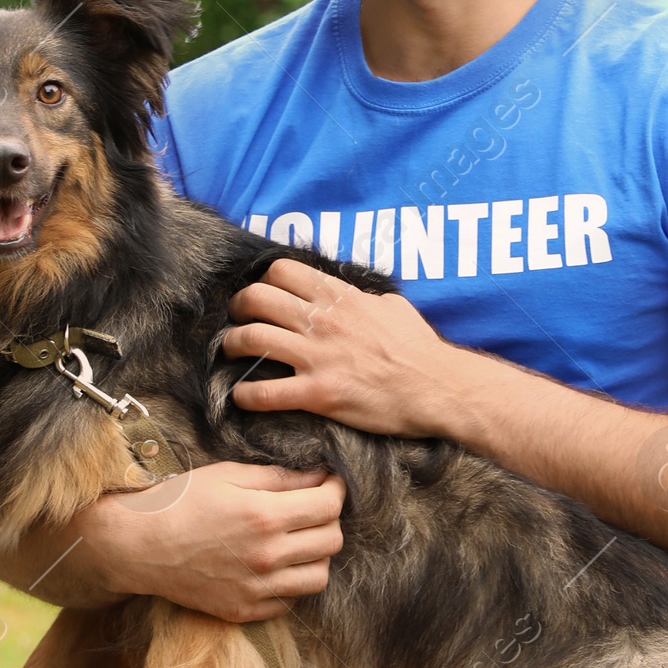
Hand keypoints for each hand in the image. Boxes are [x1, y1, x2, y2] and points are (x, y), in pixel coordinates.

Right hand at [76, 461, 345, 623]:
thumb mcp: (228, 475)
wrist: (136, 545)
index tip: (329, 483)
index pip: (329, 506)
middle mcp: (266, 557)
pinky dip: (291, 583)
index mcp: (264, 516)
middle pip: (332, 542)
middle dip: (330, 519)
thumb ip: (278, 477)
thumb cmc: (179, 501)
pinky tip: (275, 565)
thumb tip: (319, 475)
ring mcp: (255, 589)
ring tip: (298, 540)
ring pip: (319, 577)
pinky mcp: (243, 611)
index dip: (336, 489)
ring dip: (316, 555)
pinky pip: (289, 601)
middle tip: (314, 508)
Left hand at [223, 257, 459, 434]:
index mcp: (340, 297)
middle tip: (238, 319)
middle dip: (239, 307)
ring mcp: (317, 357)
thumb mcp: (393, 307)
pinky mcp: (317, 394)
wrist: (436, 387)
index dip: (264, 280)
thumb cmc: (419, 348)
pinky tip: (242, 396)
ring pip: (251, 339)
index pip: (282, 271)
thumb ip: (364, 298)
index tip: (262, 293)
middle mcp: (322, 321)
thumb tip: (354, 296)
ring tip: (231, 353)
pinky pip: (265, 392)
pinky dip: (246, 395)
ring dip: (232, 346)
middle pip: (256, 298)